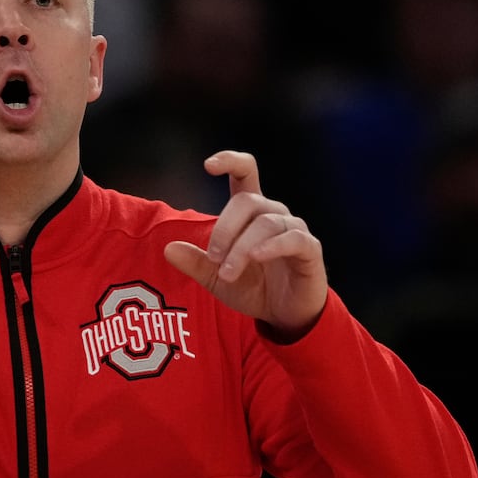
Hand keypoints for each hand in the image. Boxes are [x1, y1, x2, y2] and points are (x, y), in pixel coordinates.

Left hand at [163, 151, 327, 339]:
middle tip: (214, 258)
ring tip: (228, 272)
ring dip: (242, 247)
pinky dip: (272, 246)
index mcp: (251, 214)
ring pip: (267, 223)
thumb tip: (168, 249)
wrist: (284, 315)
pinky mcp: (309, 250)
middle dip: (225, 228)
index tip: (209, 165)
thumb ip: (196, 263)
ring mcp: (294, 229)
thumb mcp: (217, 279)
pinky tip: (257, 257)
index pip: (245, 173)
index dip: (230, 161)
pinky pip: (293, 238)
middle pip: (248, 201)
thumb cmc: (253, 289)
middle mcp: (273, 214)